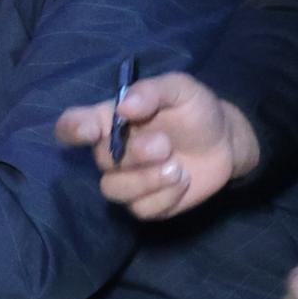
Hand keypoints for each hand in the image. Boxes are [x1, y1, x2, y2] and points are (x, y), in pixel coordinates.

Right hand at [56, 72, 259, 220]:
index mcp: (111, 119)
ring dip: (147, 180)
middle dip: (135, 154)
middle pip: (101, 161)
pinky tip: (183, 181)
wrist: (225, 141)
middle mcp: (112, 152)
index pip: (72, 126)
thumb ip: (152, 91)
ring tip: (178, 168)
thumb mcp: (180, 89)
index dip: (72, 130)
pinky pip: (141, 210)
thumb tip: (125, 105)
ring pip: (114, 190)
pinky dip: (165, 197)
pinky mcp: (147, 204)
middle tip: (165, 145)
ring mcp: (128, 180)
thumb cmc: (195, 110)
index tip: (91, 131)